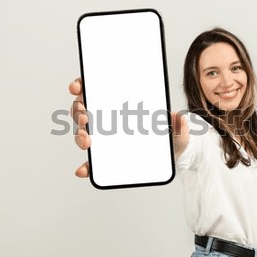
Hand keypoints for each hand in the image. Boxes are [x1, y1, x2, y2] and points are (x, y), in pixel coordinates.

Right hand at [68, 77, 189, 175]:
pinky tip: (84, 170)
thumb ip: (179, 125)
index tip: (77, 87)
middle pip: (83, 110)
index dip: (81, 86)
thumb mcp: (178, 130)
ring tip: (87, 141)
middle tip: (86, 118)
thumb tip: (178, 117)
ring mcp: (106, 138)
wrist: (173, 155)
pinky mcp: (107, 158)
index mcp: (121, 105)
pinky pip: (92, 162)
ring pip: (83, 132)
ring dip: (80, 135)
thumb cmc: (170, 137)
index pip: (96, 90)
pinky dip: (86, 166)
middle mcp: (109, 119)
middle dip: (79, 112)